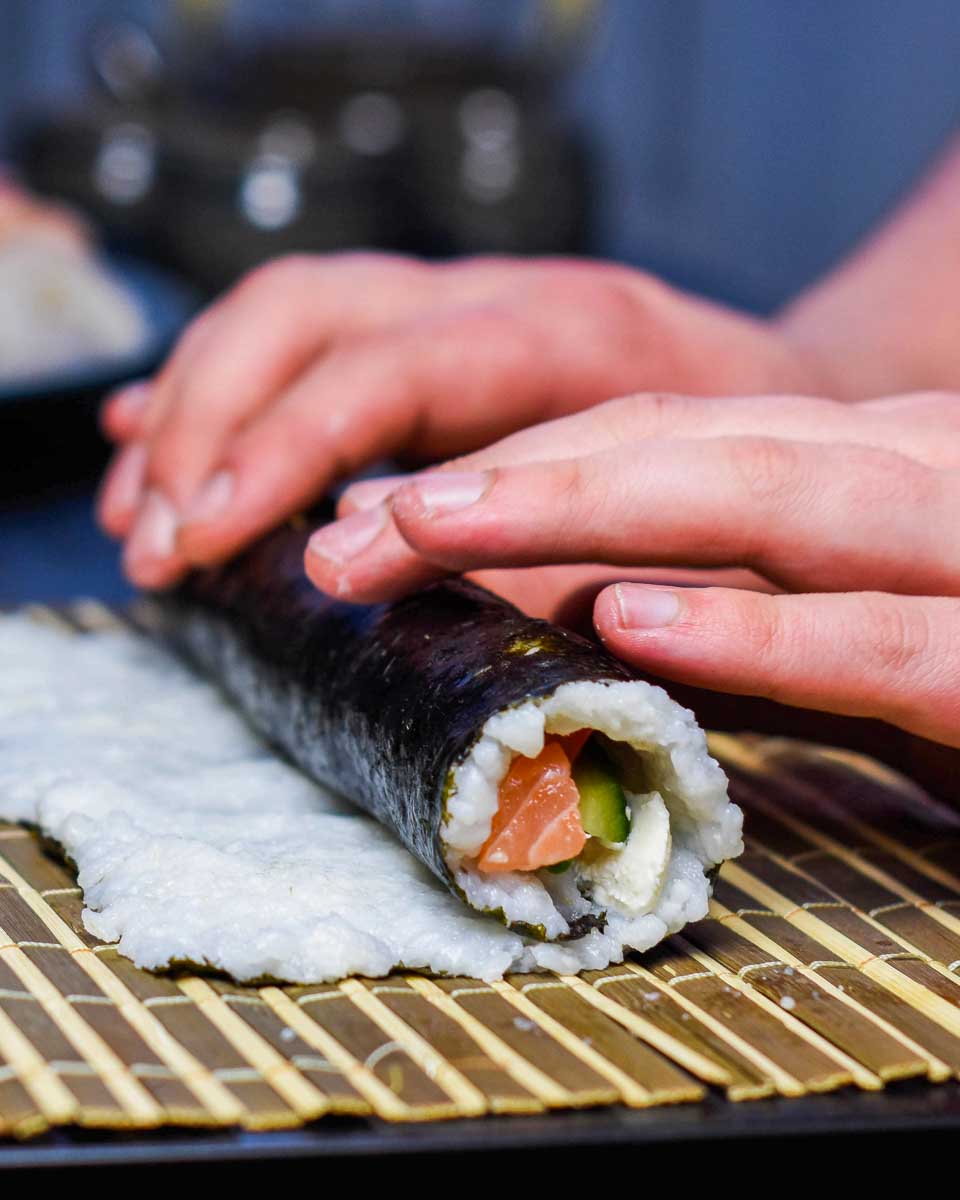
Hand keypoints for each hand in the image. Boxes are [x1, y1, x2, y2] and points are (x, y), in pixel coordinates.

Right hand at [97, 252, 834, 586]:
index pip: (398, 371)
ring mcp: (457, 293)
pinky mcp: (429, 319)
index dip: (295, 451)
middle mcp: (498, 290)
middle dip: (213, 431)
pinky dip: (213, 385)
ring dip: (191, 407)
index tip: (223, 543)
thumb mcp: (689, 524)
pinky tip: (149, 441)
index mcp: (571, 333)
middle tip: (159, 552)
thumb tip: (392, 576)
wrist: (791, 391)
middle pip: (310, 315)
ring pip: (286, 309)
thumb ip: (555, 551)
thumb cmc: (751, 472)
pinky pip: (298, 327)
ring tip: (138, 518)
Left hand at [307, 391, 959, 746]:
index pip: (649, 439)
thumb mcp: (828, 615)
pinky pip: (873, 640)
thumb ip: (716, 601)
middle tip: (353, 526)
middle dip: (506, 480)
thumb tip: (561, 604)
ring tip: (436, 529)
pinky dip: (753, 629)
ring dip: (587, 512)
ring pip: (766, 502)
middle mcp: (895, 475)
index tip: (371, 525)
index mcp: (842, 461)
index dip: (504, 472)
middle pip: (678, 447)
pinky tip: (630, 621)